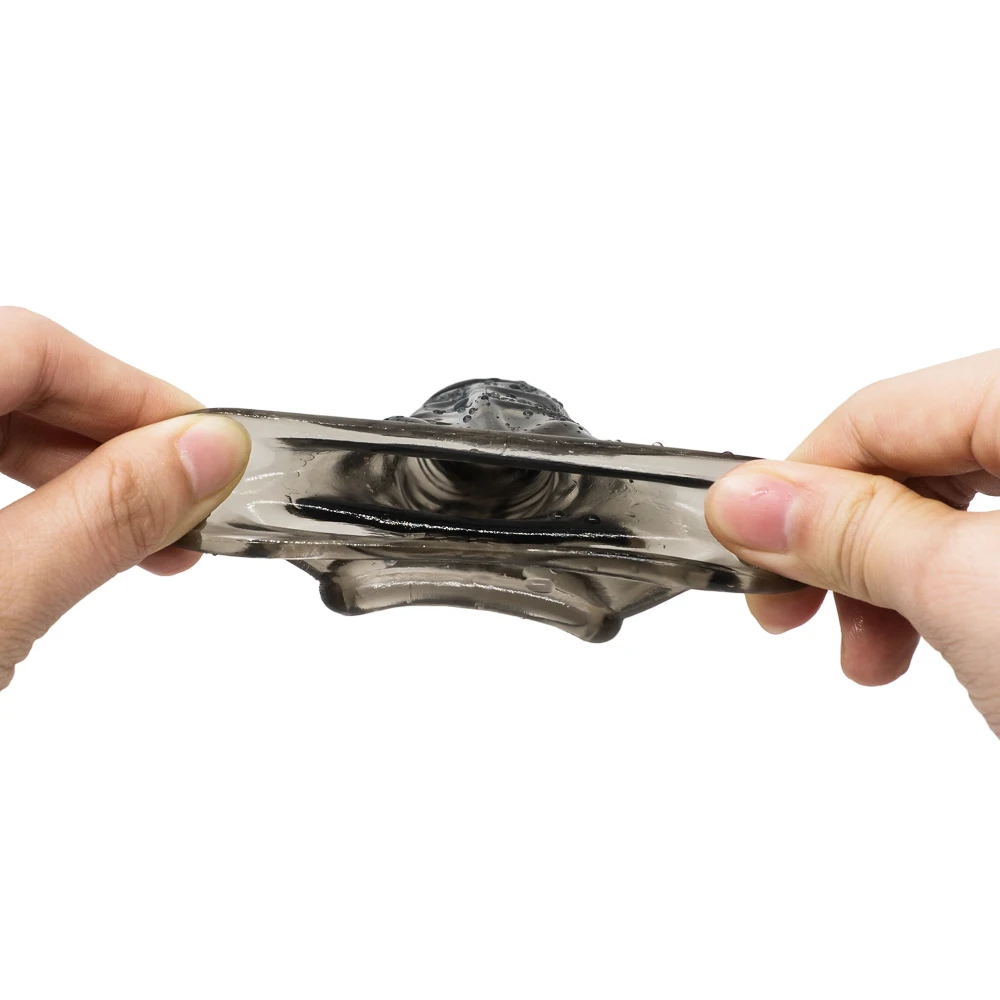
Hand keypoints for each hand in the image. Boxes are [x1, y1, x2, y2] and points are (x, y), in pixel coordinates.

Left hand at [0, 307, 249, 690]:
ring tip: (147, 535)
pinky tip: (74, 539)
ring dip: (81, 473)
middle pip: (15, 374)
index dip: (134, 395)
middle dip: (117, 441)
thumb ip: (100, 517)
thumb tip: (203, 453)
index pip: (29, 345)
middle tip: (189, 500)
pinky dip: (35, 497)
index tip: (211, 450)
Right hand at [704, 351, 999, 736]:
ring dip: (892, 586)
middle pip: (909, 464)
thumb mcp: (973, 590)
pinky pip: (991, 545)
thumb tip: (743, 498)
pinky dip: (953, 597)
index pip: (875, 414)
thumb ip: (851, 531)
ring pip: (951, 512)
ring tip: (874, 660)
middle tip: (798, 618)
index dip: (795, 490)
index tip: (748, 558)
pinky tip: (942, 648)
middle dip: (845, 553)